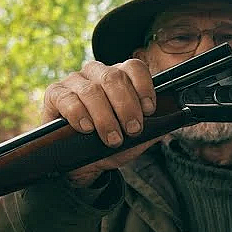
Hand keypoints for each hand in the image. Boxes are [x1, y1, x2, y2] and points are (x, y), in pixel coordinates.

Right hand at [40, 58, 161, 185]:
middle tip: (132, 130)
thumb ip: (155, 127)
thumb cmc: (110, 145)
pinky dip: (81, 116)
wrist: (82, 164)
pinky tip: (87, 129)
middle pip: (114, 78)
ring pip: (93, 90)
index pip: (134, 67)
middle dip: (126, 107)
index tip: (149, 110)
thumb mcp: (136, 139)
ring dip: (106, 118)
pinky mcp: (55, 94)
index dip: (144, 87)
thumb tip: (176, 118)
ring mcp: (74, 81)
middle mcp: (97, 73)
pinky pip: (68, 99)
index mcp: (119, 77)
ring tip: (112, 139)